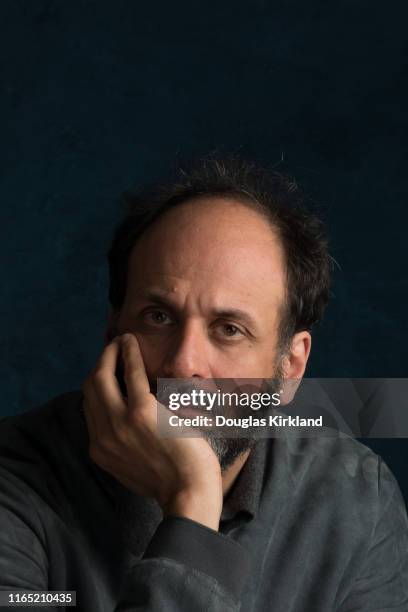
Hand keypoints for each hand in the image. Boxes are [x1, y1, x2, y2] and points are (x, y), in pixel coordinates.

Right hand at [82, 333, 222, 529]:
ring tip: (122, 341)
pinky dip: (128, 353)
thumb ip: (123, 446)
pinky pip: (130, 373)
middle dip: (99, 364)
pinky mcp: (142, 413)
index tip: (110, 371)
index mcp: (100, 450)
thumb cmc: (171, 482)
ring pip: (101, 377)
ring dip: (110, 353)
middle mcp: (102, 436)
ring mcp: (119, 424)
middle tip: (113, 349)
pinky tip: (131, 343)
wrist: (189, 494)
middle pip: (90, 389)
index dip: (98, 385)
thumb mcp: (134, 468)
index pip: (89, 407)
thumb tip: (126, 424)